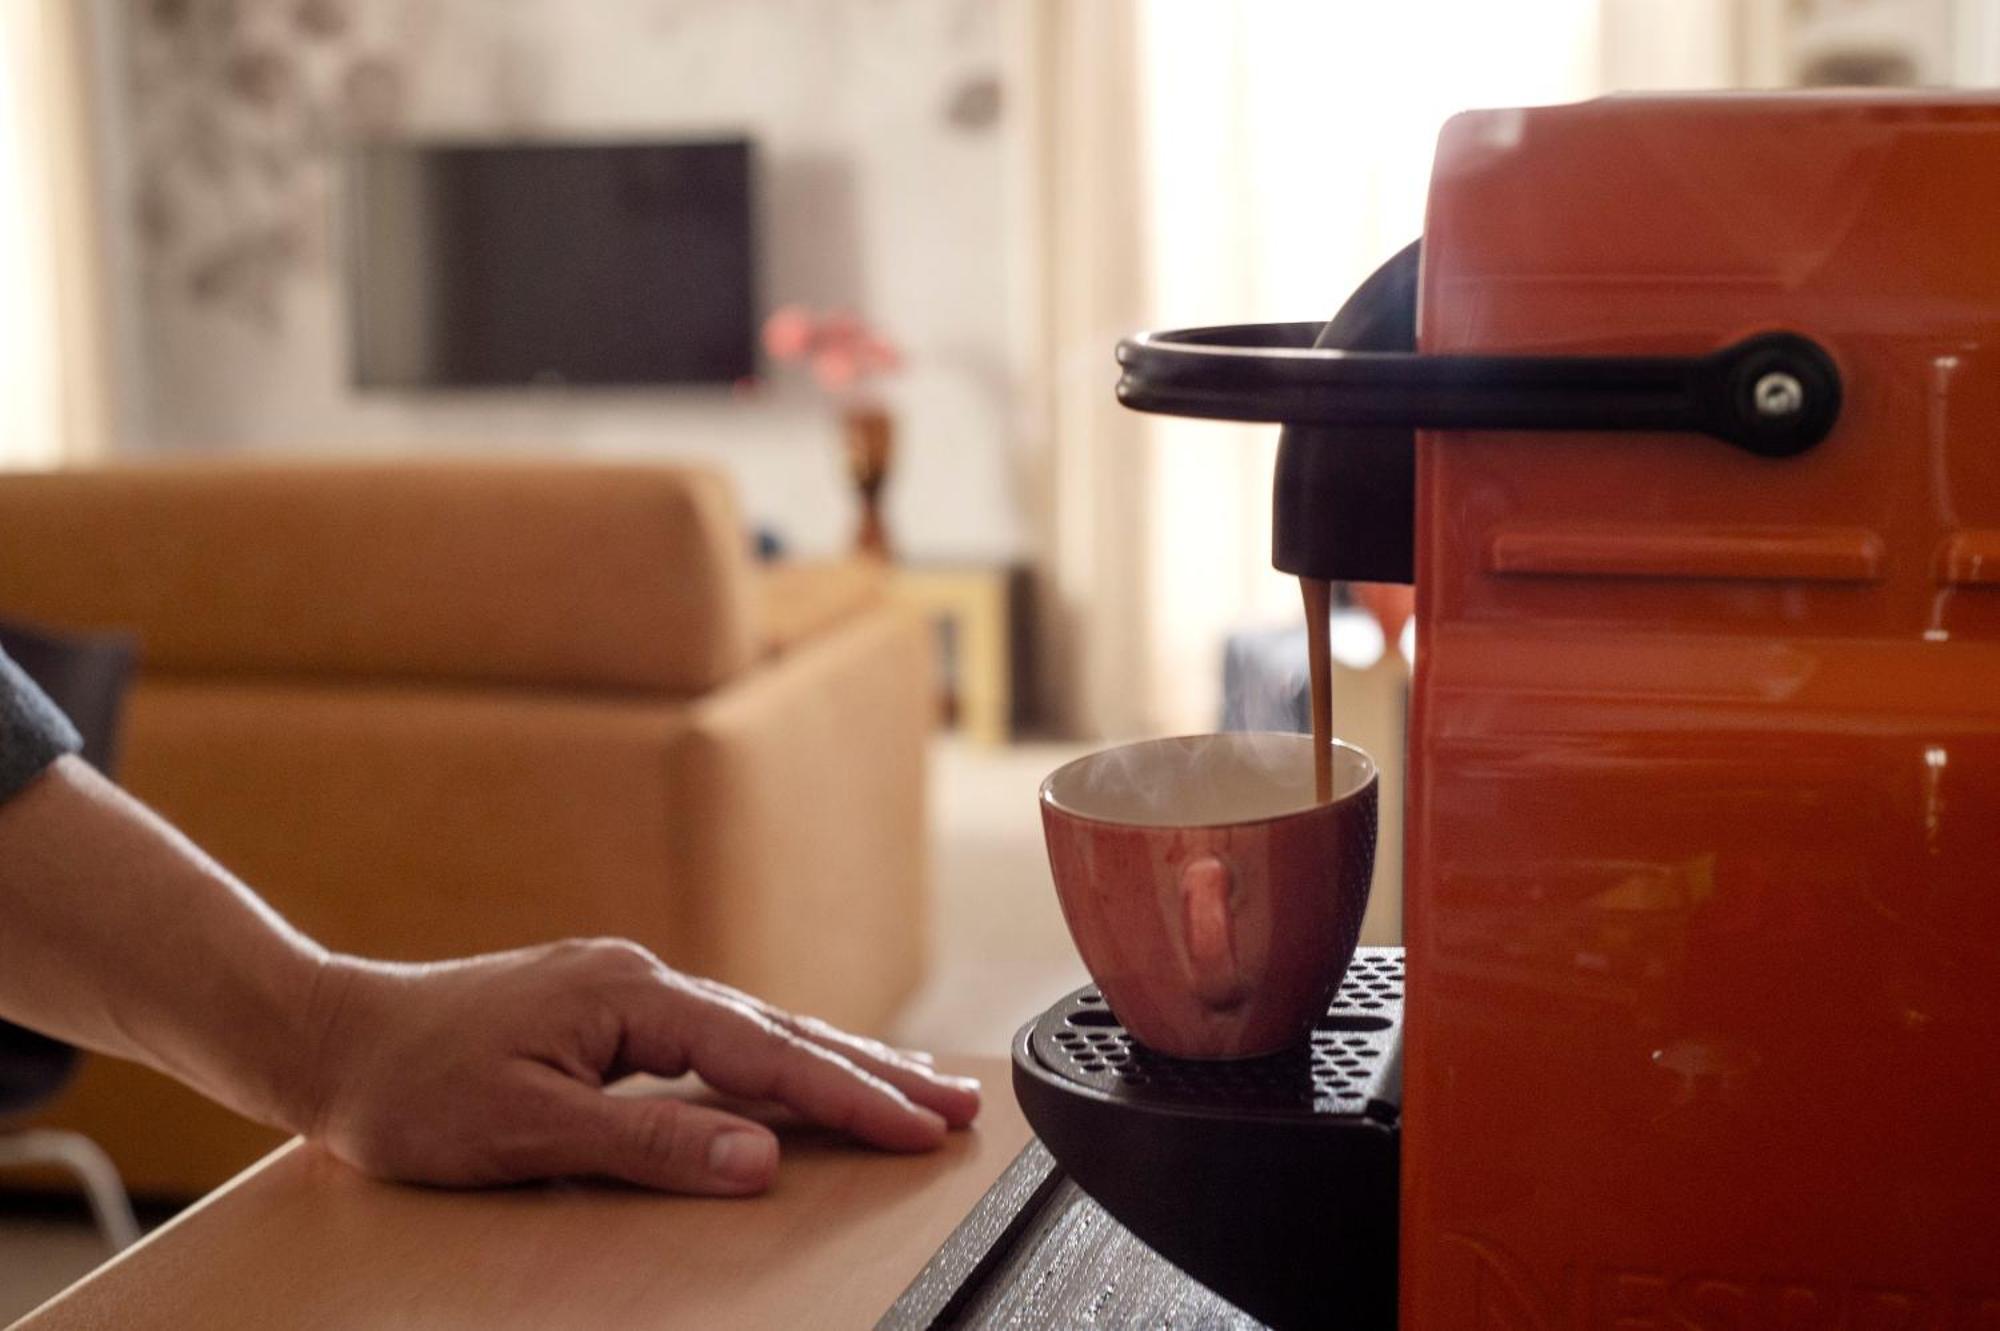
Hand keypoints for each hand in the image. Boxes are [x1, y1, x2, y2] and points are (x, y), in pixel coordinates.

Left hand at [300, 938, 979, 1195]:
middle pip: (783, 1029)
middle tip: (957, 1104)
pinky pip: (720, 1033)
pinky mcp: (610, 1007)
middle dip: (875, 1071)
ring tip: (912, 1089)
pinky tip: (806, 1071)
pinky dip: (779, 1056)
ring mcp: (627, 988)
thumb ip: (652, 1146)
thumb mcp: (528, 1132)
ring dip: (837, 1062)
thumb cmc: (413, 1090)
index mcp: (633, 998)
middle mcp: (643, 979)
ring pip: (757, 1028)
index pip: (769, 1055)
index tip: (924, 1126)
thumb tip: (761, 1161)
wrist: (332, 1035)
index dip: (853, 1098)